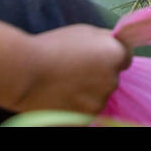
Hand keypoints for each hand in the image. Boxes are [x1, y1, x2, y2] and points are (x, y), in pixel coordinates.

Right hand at [14, 24, 132, 115]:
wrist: (25, 72)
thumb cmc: (53, 47)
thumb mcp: (84, 31)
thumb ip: (105, 39)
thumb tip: (115, 44)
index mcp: (115, 56)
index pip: (125, 57)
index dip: (111, 55)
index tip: (96, 55)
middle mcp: (112, 81)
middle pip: (111, 77)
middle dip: (99, 74)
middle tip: (75, 68)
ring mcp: (98, 102)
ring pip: (98, 95)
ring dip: (88, 91)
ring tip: (64, 81)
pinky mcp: (84, 118)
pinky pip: (85, 109)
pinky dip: (77, 104)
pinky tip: (61, 94)